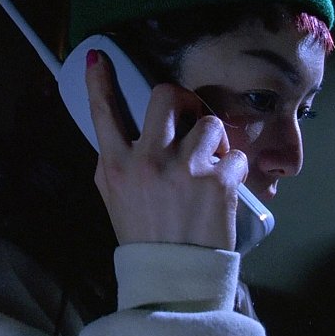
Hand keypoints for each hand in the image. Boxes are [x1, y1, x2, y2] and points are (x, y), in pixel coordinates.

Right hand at [85, 49, 247, 250]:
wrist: (173, 278)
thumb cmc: (145, 237)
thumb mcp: (115, 200)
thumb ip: (118, 162)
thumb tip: (123, 129)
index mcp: (116, 165)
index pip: (104, 113)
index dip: (100, 81)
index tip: (99, 56)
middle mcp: (147, 160)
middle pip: (166, 96)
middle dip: (183, 101)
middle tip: (189, 118)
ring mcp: (183, 168)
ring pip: (209, 121)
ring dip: (214, 139)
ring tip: (209, 164)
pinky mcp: (217, 180)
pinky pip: (235, 154)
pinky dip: (234, 169)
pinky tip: (224, 189)